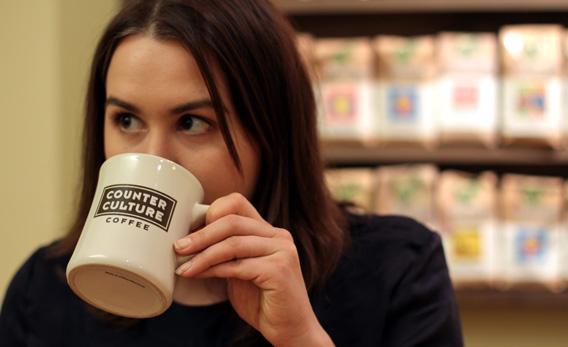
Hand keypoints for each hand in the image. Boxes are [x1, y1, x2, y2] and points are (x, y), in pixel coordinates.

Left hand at [174, 193, 333, 345]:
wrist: (290, 329)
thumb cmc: (262, 301)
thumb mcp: (240, 270)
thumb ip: (225, 254)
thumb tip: (189, 243)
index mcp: (269, 231)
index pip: (236, 204)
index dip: (211, 213)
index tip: (190, 230)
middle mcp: (278, 236)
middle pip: (231, 221)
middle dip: (200, 234)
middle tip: (178, 247)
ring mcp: (282, 251)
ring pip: (232, 243)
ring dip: (202, 255)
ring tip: (184, 266)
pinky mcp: (279, 270)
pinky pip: (237, 265)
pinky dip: (213, 269)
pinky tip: (198, 275)